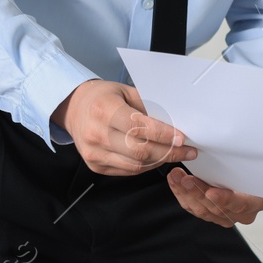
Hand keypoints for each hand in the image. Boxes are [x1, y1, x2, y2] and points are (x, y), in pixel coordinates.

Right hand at [53, 79, 196, 174]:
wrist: (74, 109)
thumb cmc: (103, 97)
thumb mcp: (126, 91)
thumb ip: (148, 106)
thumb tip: (175, 122)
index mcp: (103, 110)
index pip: (138, 127)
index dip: (163, 134)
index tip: (182, 138)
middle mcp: (95, 133)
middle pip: (139, 150)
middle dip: (168, 152)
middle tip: (188, 150)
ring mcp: (93, 153)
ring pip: (136, 165)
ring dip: (160, 161)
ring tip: (177, 154)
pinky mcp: (95, 166)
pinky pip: (128, 171)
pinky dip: (147, 166)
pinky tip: (158, 158)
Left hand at [166, 167, 262, 226]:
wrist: (250, 177)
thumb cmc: (253, 169)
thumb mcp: (252, 165)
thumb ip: (241, 164)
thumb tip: (229, 146)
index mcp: (257, 201)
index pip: (241, 204)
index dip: (225, 199)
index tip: (210, 193)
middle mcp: (243, 214)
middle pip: (217, 209)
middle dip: (198, 193)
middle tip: (185, 180)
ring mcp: (227, 217)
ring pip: (203, 210)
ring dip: (186, 193)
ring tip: (176, 177)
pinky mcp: (212, 215)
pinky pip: (195, 208)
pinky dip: (183, 195)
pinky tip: (176, 183)